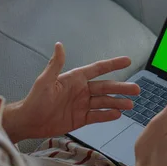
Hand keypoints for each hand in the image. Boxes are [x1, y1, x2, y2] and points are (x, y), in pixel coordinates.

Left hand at [2, 43, 138, 142]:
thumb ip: (55, 64)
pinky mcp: (80, 119)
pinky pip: (97, 116)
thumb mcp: (45, 81)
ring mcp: (82, 105)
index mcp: (75, 79)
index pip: (97, 69)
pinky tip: (118, 115)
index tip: (127, 60)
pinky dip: (107, 115)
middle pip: (105, 87)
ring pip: (104, 102)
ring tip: (131, 105)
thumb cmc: (35, 99)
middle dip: (121, 88)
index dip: (112, 64)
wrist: (29, 121)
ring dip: (117, 103)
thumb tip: (59, 45)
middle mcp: (81, 90)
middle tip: (137, 89)